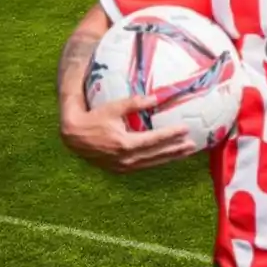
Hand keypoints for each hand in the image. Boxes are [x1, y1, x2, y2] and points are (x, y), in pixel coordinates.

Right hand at [59, 93, 196, 173]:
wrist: (73, 137)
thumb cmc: (94, 118)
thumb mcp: (113, 108)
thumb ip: (135, 103)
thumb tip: (157, 97)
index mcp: (125, 143)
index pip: (155, 139)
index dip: (171, 134)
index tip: (186, 129)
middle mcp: (126, 158)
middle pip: (157, 154)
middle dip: (176, 149)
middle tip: (193, 145)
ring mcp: (123, 166)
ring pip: (152, 163)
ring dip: (170, 157)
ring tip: (185, 152)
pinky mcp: (120, 170)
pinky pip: (144, 166)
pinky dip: (157, 161)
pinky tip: (167, 157)